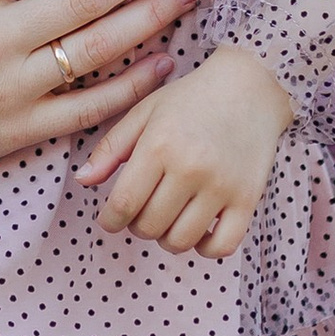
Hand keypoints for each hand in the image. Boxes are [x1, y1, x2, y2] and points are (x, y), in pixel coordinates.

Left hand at [77, 43, 291, 258]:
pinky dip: (205, 249)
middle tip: (143, 210)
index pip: (123, 204)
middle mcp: (191, 168)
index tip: (110, 219)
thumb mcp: (145, 112)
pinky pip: (222, 247)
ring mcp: (222, 186)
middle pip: (149, 226)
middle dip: (137, 226)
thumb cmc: (192, 98)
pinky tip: (200, 231)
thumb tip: (83, 181)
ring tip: (169, 218)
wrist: (252, 86)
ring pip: (181, 241)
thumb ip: (110, 148)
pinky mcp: (248, 198)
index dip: (110, 220)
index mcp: (159, 145)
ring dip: (167, 238)